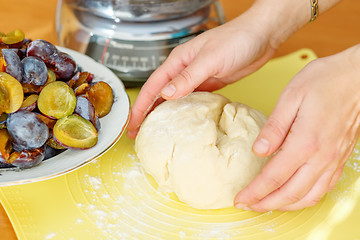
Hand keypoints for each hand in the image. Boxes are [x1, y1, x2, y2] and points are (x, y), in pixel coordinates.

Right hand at [126, 7, 278, 137]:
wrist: (261, 36)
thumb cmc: (237, 40)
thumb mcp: (210, 59)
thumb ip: (188, 77)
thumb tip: (165, 94)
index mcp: (178, 61)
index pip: (152, 86)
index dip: (140, 107)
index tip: (132, 124)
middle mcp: (184, 70)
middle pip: (158, 94)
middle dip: (146, 113)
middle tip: (138, 133)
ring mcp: (196, 78)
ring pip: (173, 99)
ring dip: (162, 115)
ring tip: (155, 132)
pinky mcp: (210, 84)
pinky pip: (191, 101)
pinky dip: (183, 113)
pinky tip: (182, 123)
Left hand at [234, 44, 359, 211]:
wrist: (357, 76)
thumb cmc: (324, 80)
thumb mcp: (291, 97)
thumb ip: (274, 127)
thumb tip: (258, 150)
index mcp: (305, 142)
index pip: (273, 178)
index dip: (254, 192)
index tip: (239, 199)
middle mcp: (321, 157)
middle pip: (290, 194)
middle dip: (265, 204)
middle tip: (247, 206)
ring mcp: (333, 160)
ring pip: (309, 197)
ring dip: (286, 206)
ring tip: (267, 204)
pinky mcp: (340, 158)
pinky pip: (324, 188)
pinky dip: (306, 198)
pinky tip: (295, 194)